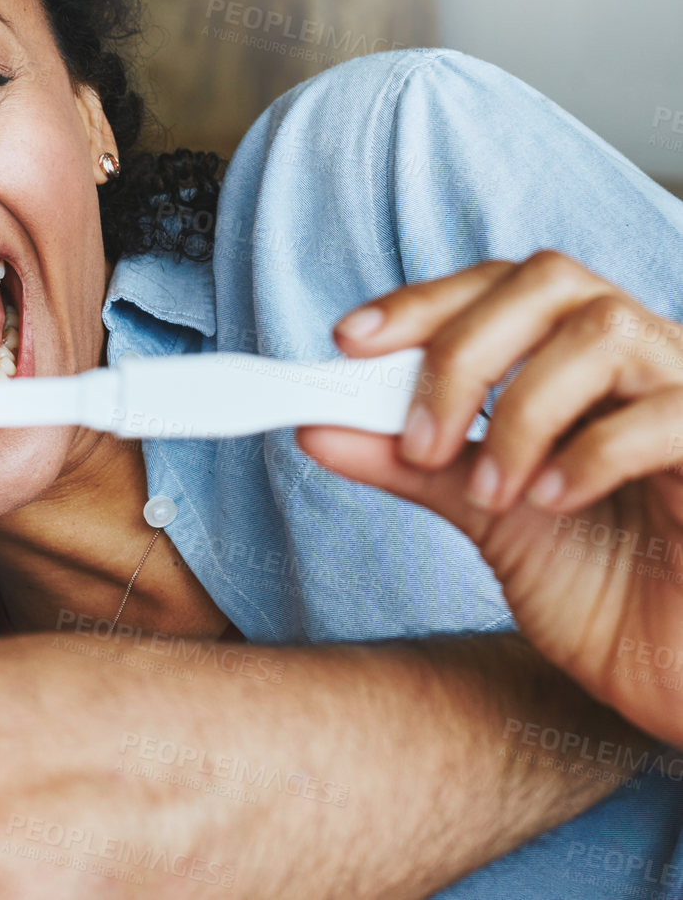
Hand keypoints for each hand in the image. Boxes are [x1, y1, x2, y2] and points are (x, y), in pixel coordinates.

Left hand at [298, 251, 682, 745]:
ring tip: (493, 493)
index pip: (504, 285)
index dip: (426, 301)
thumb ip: (410, 463)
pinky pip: (670, 413)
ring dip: (522, 410)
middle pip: (549, 282)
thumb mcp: (487, 517)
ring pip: (604, 332)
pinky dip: (592, 451)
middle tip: (419, 437)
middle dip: (462, 351)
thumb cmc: (608, 592)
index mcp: (586, 363)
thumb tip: (314, 425)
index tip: (349, 342)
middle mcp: (647, 361)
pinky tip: (553, 502)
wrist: (678, 677)